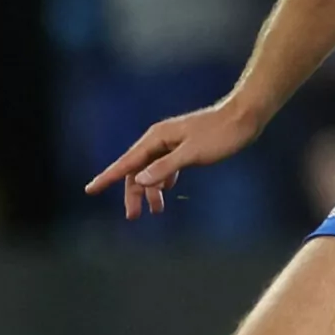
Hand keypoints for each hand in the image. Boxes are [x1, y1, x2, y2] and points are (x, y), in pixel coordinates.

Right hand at [85, 98, 261, 218]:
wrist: (244, 117)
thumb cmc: (220, 134)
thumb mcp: (193, 154)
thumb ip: (165, 167)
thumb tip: (140, 181)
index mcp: (157, 138)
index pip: (127, 162)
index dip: (108, 177)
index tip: (90, 190)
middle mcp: (160, 139)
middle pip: (138, 169)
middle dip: (133, 192)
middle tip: (133, 217)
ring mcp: (172, 143)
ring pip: (152, 169)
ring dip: (151, 189)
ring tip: (155, 210)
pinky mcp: (185, 147)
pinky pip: (166, 166)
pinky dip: (164, 180)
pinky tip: (167, 189)